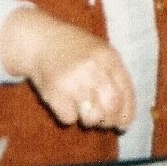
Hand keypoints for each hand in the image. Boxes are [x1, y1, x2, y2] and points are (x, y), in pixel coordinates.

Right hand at [0, 5, 135, 129]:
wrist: (40, 41)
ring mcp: (73, 81)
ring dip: (88, 120)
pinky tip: (63, 99)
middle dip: (109, 121)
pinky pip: (69, 118)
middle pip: (112, 107)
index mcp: (108, 57)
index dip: (127, 114)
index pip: (126, 94)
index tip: (122, 124)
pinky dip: (67, 114)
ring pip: (92, 118)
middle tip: (102, 122)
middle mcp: (93, 68)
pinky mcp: (55, 93)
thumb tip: (125, 116)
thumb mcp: (100, 53)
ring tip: (81, 106)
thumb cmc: (74, 51)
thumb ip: (114, 77)